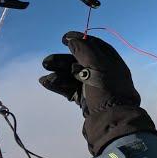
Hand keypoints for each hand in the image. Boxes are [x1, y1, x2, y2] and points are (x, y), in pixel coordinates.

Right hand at [39, 31, 156, 155]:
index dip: (80, 39)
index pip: (94, 45)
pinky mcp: (85, 98)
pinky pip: (69, 88)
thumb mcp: (98, 65)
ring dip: (58, 72)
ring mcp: (93, 86)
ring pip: (72, 75)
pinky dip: (58, 84)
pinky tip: (46, 81)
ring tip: (45, 71)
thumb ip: (84, 50)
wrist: (111, 120)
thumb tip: (72, 38)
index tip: (64, 37)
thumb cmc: (107, 89)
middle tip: (47, 61)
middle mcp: (102, 72)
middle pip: (80, 60)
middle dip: (63, 59)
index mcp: (110, 61)